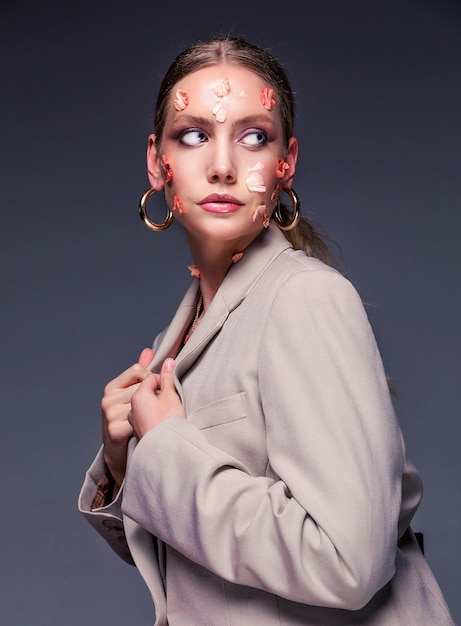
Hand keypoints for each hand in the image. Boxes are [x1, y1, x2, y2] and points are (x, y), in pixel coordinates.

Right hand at [101, 347, 153, 486]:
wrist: (120, 451)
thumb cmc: (129, 418)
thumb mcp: (133, 392)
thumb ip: (140, 371)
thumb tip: (148, 351)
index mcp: (112, 387)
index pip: (137, 370)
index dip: (151, 378)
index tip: (156, 388)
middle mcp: (107, 399)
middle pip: (142, 386)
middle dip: (154, 396)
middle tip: (156, 408)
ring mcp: (110, 414)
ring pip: (142, 403)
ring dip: (151, 411)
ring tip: (150, 419)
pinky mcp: (115, 430)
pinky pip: (140, 420)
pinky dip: (146, 425)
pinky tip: (144, 429)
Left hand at [128, 358, 184, 438]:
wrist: (166, 451)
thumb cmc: (169, 424)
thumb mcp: (171, 397)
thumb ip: (168, 378)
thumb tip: (168, 361)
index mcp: (137, 396)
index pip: (150, 377)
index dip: (163, 380)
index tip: (172, 389)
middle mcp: (131, 407)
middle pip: (144, 389)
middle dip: (157, 390)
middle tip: (170, 400)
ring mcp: (133, 420)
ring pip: (144, 403)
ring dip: (154, 402)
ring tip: (167, 411)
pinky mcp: (137, 430)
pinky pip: (143, 415)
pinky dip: (152, 413)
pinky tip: (161, 420)